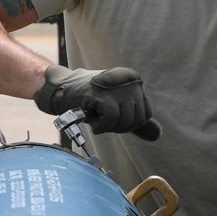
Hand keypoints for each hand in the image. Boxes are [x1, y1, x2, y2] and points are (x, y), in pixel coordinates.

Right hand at [35, 65, 160, 138]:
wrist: (59, 89)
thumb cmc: (87, 99)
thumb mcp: (115, 106)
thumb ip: (135, 119)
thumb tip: (157, 135)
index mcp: (134, 79)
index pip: (146, 114)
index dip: (128, 123)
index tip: (110, 115)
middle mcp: (128, 79)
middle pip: (137, 119)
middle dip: (119, 126)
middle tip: (102, 117)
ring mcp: (116, 86)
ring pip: (125, 121)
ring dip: (108, 127)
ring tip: (96, 116)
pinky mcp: (101, 94)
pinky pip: (111, 121)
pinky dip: (101, 127)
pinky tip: (92, 120)